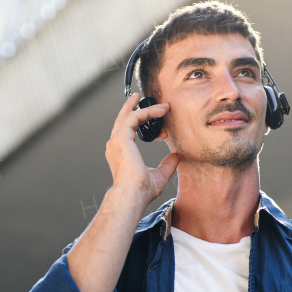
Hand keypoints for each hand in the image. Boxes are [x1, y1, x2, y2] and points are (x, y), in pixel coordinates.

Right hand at [105, 93, 179, 212]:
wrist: (133, 194)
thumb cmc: (142, 190)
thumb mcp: (159, 175)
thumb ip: (167, 164)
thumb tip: (176, 156)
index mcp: (120, 153)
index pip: (127, 131)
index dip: (141, 121)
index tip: (155, 116)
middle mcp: (115, 144)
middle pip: (122, 119)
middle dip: (132, 106)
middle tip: (139, 97)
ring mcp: (116, 140)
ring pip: (129, 115)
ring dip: (146, 108)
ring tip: (161, 104)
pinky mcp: (122, 136)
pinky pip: (134, 117)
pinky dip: (147, 111)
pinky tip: (160, 110)